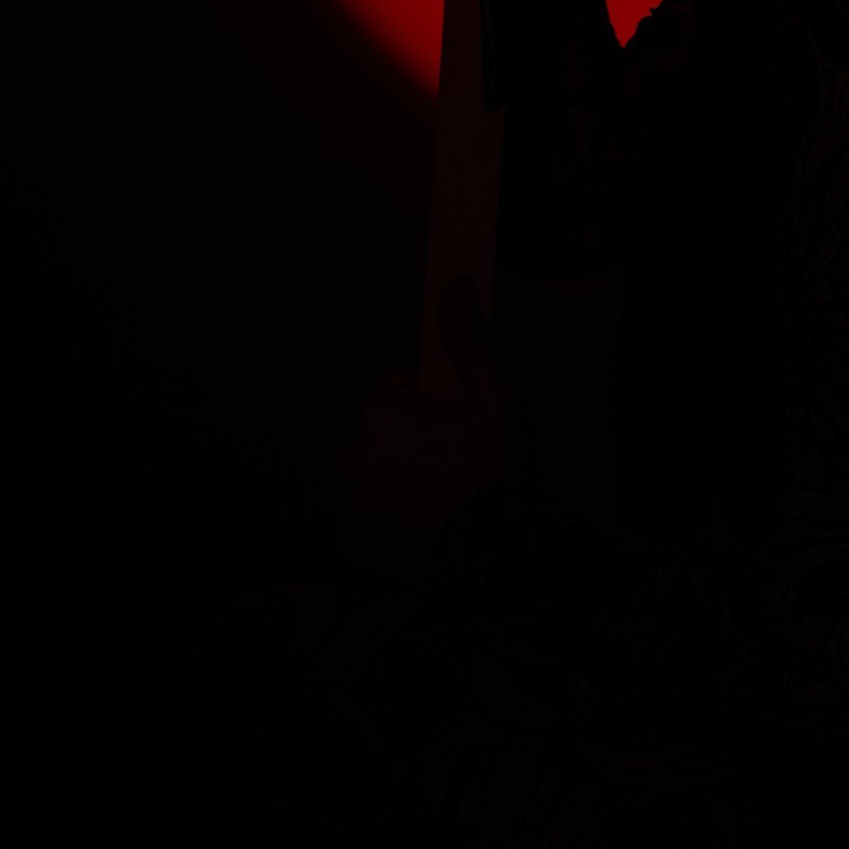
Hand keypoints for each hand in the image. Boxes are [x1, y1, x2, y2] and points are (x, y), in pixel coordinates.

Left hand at [332, 276, 518, 579]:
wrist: (501, 563)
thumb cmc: (500, 477)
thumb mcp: (496, 400)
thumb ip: (468, 341)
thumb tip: (454, 284)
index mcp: (381, 415)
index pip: (393, 395)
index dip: (429, 410)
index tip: (457, 433)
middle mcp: (351, 457)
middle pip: (377, 437)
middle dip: (407, 447)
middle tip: (454, 472)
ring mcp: (348, 506)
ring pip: (370, 478)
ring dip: (395, 485)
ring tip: (445, 507)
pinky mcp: (350, 546)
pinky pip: (365, 521)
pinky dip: (388, 524)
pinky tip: (428, 534)